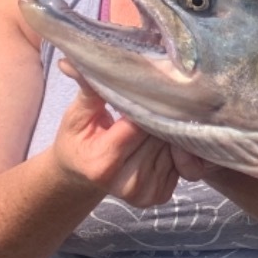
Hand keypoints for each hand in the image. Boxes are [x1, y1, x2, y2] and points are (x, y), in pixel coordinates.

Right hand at [53, 60, 179, 206]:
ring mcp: (144, 193)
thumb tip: (72, 61)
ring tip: (161, 119)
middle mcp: (126, 183)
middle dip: (163, 116)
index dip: (148, 105)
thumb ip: (88, 89)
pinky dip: (179, 150)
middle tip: (163, 98)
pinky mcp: (159, 196)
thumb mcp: (77, 115)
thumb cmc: (79, 139)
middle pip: (160, 137)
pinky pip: (184, 166)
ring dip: (173, 132)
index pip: (139, 125)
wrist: (81, 175)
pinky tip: (165, 140)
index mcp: (103, 163)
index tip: (154, 87)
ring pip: (174, 149)